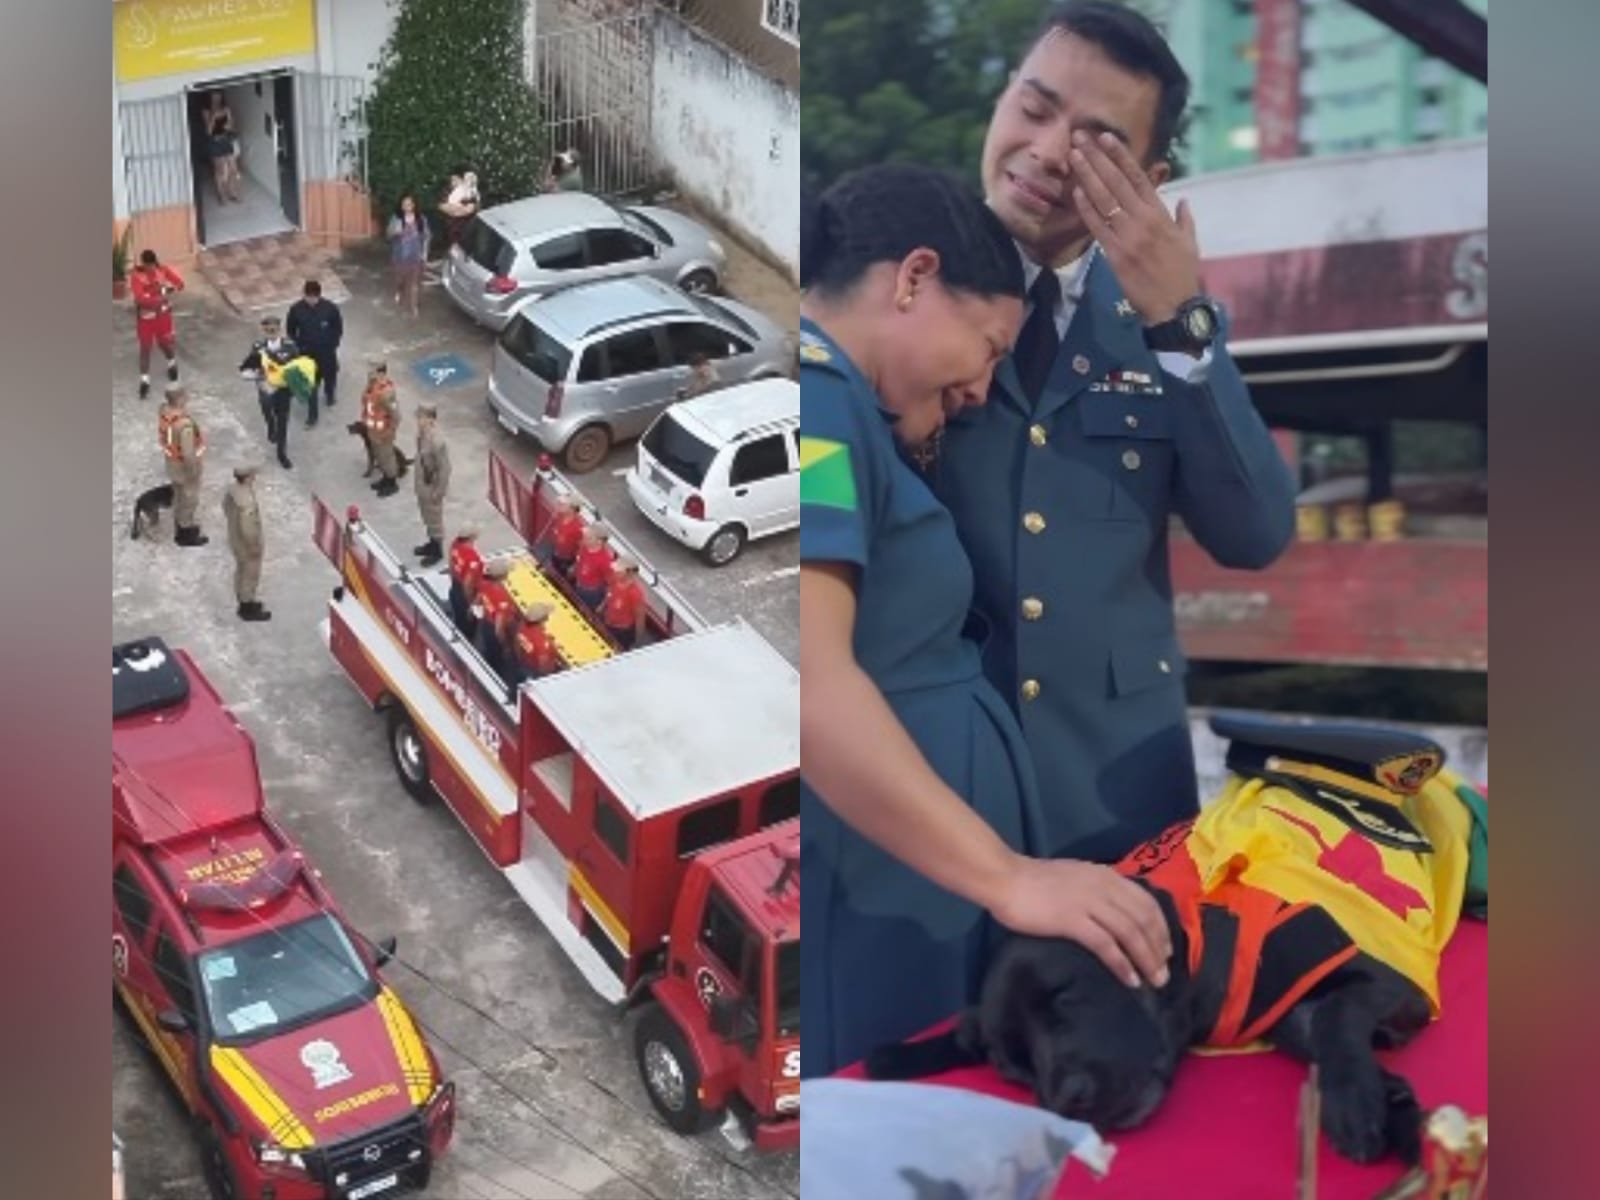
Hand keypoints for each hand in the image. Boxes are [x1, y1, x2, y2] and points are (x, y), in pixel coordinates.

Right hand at [989, 855, 1172, 988]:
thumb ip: (1098, 889)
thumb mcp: (1077, 876)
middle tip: (1164, 973)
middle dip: (1158, 949)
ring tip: (1154, 981)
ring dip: (1146, 959)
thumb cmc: (1035, 879)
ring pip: (1130, 933)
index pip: (1146, 901)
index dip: (1161, 927)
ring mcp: (1089, 903)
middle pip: (1143, 919)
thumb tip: (1115, 911)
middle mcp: (1104, 887)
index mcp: (1106, 875)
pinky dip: (1122, 964)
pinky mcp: (1073, 920)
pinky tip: (1130, 980)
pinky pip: (1106, 945)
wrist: (1006, 878)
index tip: (1166, 949)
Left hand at [1069, 131, 1199, 324]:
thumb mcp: (1189, 242)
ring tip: (1073, 156)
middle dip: (1097, 158)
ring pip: (1105, 200)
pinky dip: (1086, 209)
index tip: (1106, 138)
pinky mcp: (1115, 254)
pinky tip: (1076, 192)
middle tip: (1080, 137)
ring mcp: (1128, 236)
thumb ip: (1184, 219)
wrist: (1175, 306)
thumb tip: (1183, 200)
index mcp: (1161, 214)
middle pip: (1117, 182)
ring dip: (1087, 176)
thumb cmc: (1182, 274)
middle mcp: (1143, 220)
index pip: (1139, 178)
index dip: (1121, 156)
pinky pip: (1098, 227)